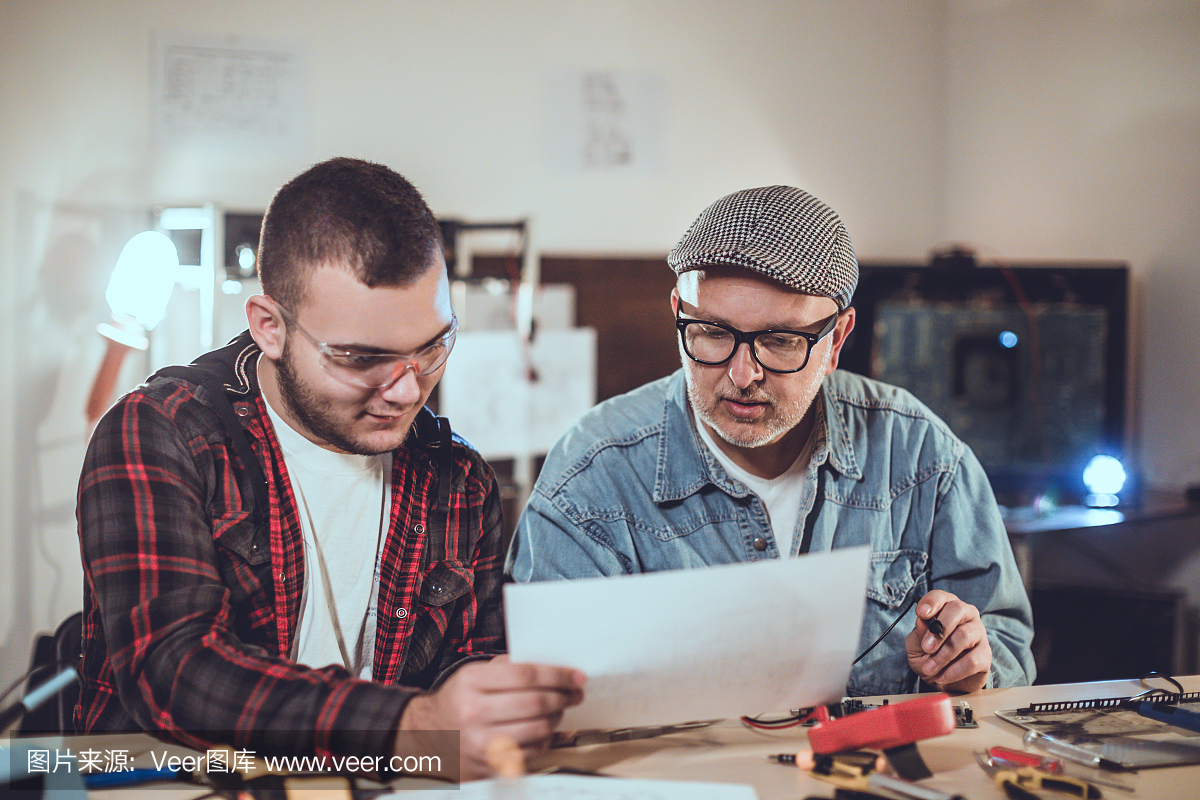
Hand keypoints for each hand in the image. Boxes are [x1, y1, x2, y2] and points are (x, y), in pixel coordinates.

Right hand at [398, 656, 584, 779]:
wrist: (430, 735)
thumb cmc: (458, 700)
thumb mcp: (474, 674)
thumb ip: (508, 667)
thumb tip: (552, 668)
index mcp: (471, 683)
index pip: (526, 675)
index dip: (557, 675)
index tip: (574, 675)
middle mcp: (474, 713)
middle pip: (536, 703)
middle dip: (563, 696)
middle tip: (574, 692)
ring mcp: (482, 743)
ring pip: (538, 729)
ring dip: (558, 717)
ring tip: (561, 707)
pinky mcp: (491, 765)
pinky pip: (532, 751)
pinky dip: (546, 738)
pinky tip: (545, 727)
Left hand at [904, 590, 990, 692]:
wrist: (943, 681)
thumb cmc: (929, 655)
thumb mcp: (916, 644)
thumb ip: (919, 632)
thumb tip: (922, 620)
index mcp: (946, 607)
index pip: (941, 596)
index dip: (932, 602)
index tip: (922, 614)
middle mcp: (966, 615)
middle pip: (958, 610)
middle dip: (940, 629)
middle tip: (927, 647)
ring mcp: (978, 633)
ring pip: (964, 636)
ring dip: (944, 654)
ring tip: (930, 668)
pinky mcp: (985, 654)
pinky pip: (972, 660)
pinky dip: (954, 670)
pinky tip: (942, 676)